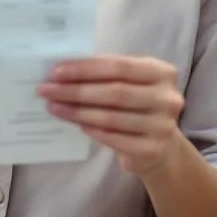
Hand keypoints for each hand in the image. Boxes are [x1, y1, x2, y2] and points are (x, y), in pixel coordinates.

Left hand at [38, 55, 185, 176]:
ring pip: (112, 117)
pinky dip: (92, 130)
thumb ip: (105, 74)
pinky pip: (114, 138)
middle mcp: (168, 98)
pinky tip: (75, 124)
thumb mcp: (130, 83)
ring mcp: (163, 126)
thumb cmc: (137, 105)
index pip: (119, 66)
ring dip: (78, 111)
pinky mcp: (153, 149)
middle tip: (47, 90)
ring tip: (54, 107)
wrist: (160, 146)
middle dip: (76, 90)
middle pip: (115, 91)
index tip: (56, 71)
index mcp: (162, 72)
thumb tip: (62, 73)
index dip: (86, 68)